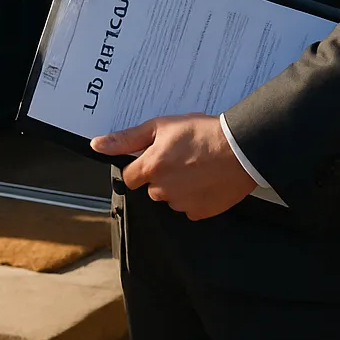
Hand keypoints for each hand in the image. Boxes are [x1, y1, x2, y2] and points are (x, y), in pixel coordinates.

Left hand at [91, 114, 255, 219]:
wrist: (241, 149)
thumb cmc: (203, 134)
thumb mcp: (161, 126)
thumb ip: (127, 139)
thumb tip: (98, 145)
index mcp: (151, 167)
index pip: (130, 177)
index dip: (140, 167)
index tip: (154, 159)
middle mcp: (162, 189)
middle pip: (150, 188)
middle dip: (160, 176)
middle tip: (180, 159)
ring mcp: (182, 203)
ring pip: (170, 199)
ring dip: (177, 187)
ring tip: (196, 167)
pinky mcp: (200, 212)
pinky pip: (189, 208)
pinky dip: (194, 198)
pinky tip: (205, 181)